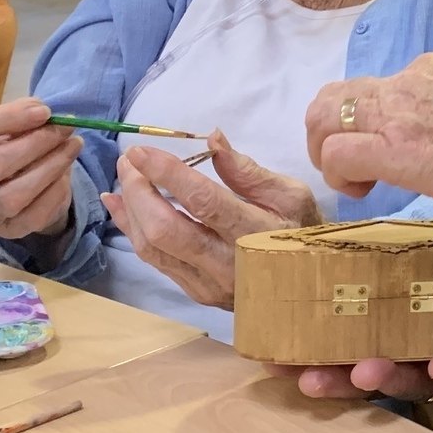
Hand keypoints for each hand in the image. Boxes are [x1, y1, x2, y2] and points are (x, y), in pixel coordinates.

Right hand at [0, 98, 81, 242]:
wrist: (29, 187)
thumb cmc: (16, 148)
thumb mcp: (15, 126)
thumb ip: (24, 116)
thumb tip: (44, 112)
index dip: (8, 117)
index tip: (44, 111)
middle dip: (36, 143)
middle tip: (66, 127)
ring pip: (13, 195)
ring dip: (50, 167)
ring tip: (74, 146)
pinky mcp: (8, 229)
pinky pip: (34, 215)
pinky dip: (55, 192)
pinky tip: (67, 176)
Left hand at [101, 132, 320, 308]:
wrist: (310, 287)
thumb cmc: (302, 232)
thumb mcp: (292, 195)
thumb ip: (248, 171)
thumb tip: (212, 139)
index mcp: (256, 234)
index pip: (203, 202)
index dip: (168, 174)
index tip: (142, 151)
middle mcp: (227, 265)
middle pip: (165, 229)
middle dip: (138, 191)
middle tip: (130, 161)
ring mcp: (207, 284)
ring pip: (152, 248)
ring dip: (130, 209)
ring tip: (124, 177)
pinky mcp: (195, 293)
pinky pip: (154, 261)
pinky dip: (132, 230)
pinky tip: (122, 206)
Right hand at [270, 266, 432, 400]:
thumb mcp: (428, 273)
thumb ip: (386, 267)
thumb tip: (328, 235)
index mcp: (403, 344)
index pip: (350, 358)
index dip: (313, 363)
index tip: (273, 360)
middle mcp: (427, 365)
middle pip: (376, 381)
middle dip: (340, 381)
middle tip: (304, 375)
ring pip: (421, 382)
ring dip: (391, 378)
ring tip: (366, 367)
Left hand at [306, 55, 432, 231]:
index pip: (379, 86)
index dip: (369, 120)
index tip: (385, 149)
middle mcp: (409, 80)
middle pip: (337, 94)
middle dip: (328, 131)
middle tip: (348, 166)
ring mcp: (398, 111)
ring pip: (323, 117)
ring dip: (326, 153)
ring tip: (353, 182)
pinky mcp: (393, 147)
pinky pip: (337, 154)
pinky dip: (338, 175)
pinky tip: (363, 193)